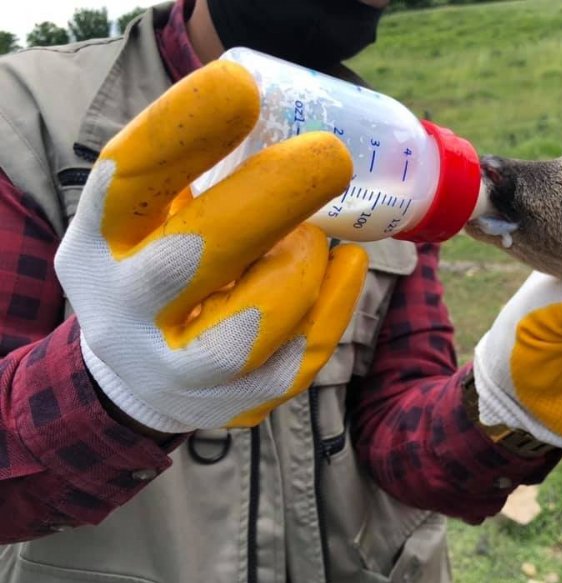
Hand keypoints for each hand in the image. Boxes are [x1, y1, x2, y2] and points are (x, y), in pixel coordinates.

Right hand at [55, 60, 367, 432]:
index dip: (182, 132)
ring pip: (253, 322)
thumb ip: (189, 175)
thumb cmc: (155, 268)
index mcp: (102, 244)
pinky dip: (335, 304)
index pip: (130, 181)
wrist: (138, 371)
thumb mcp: (144, 219)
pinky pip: (299, 356)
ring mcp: (180, 367)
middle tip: (330, 156)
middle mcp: (128, 309)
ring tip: (314, 237)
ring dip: (300, 266)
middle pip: (197, 254)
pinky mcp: (235, 402)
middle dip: (272, 198)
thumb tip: (274, 108)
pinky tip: (347, 265)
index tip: (240, 88)